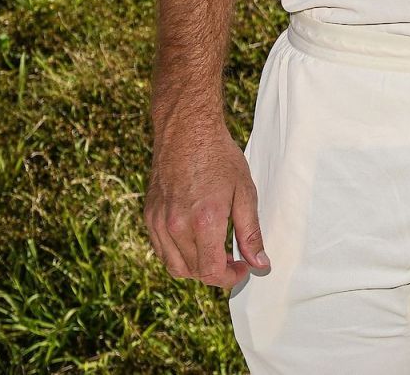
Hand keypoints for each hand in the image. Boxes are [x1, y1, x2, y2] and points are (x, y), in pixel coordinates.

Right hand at [144, 121, 267, 289]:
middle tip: (234, 260)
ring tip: (216, 252)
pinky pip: (162, 250)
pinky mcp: (149, 216)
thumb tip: (260, 264)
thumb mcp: (245, 193)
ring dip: (196, 268)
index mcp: (203, 222)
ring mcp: (158, 222)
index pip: (211, 271)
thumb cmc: (220, 158)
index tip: (243, 269)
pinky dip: (179, 255)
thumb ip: (251, 233)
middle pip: (194, 272)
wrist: (187, 131)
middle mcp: (176, 226)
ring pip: (175, 266)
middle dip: (216, 273)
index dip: (230, 278)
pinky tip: (196, 241)